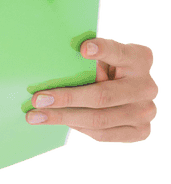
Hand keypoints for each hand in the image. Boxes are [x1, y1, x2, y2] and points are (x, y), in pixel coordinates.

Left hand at [26, 37, 158, 143]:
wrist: (129, 92)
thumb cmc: (106, 68)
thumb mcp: (102, 57)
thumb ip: (88, 59)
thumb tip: (53, 64)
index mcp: (138, 58)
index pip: (118, 52)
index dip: (102, 50)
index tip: (82, 49)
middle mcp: (146, 85)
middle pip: (102, 95)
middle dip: (66, 98)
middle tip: (37, 99)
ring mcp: (146, 110)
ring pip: (99, 119)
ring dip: (63, 118)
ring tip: (36, 116)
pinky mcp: (140, 130)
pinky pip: (103, 134)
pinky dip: (78, 127)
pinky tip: (59, 121)